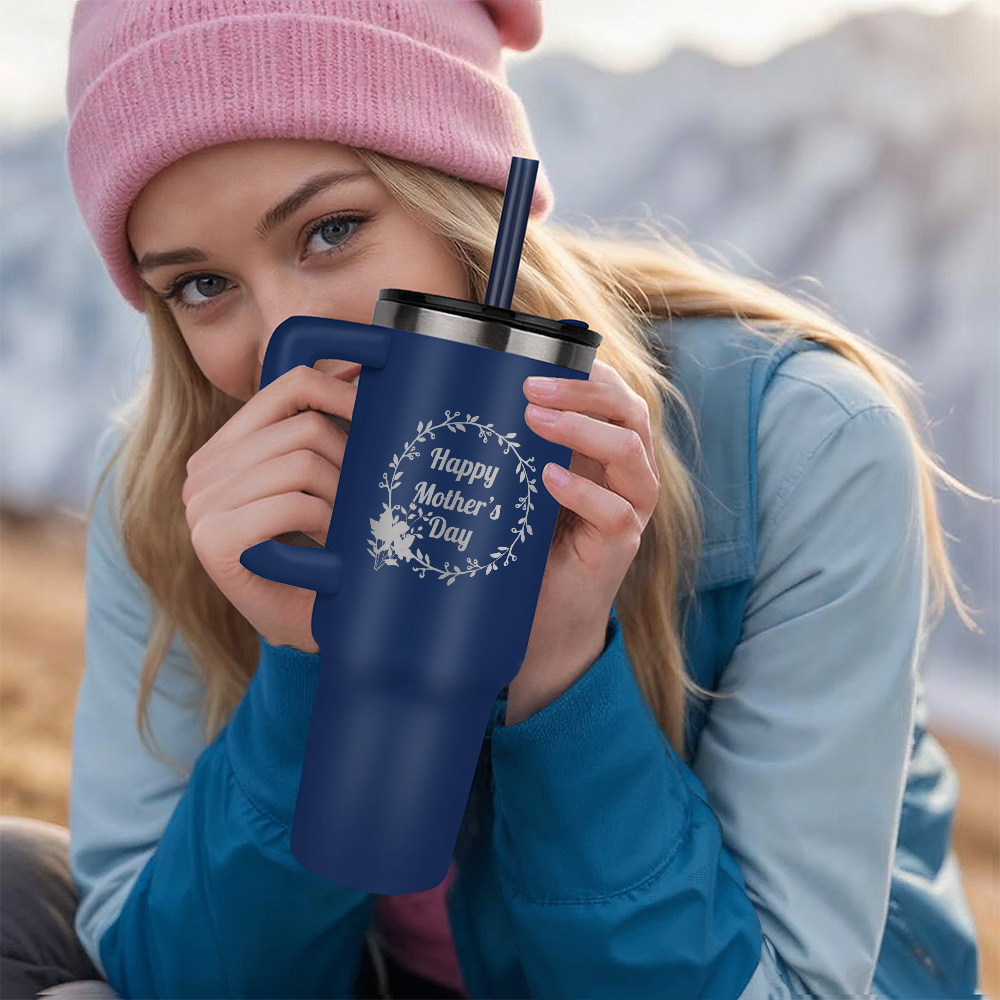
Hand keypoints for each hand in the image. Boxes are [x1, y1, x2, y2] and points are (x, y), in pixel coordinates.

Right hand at [181, 363, 360, 653]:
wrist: (300, 626)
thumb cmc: (316, 553)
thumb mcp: (315, 485)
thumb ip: (319, 434)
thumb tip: (361, 373)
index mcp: (225, 448)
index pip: (287, 387)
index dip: (339, 391)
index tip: (375, 413)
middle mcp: (203, 470)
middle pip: (305, 429)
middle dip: (348, 467)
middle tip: (358, 505)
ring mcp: (201, 504)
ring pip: (304, 464)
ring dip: (340, 502)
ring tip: (342, 531)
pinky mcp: (213, 539)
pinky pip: (294, 503)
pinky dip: (325, 525)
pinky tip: (326, 551)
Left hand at [506, 359, 660, 724]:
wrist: (539, 619)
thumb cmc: (525, 542)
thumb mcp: (518, 483)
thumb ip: (511, 445)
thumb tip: (462, 393)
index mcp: (607, 449)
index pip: (614, 394)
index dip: (585, 371)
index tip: (537, 358)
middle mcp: (628, 474)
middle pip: (630, 413)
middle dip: (583, 391)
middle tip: (531, 386)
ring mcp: (630, 510)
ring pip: (630, 454)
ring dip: (582, 430)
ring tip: (535, 420)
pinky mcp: (620, 547)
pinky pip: (615, 512)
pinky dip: (582, 491)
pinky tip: (549, 479)